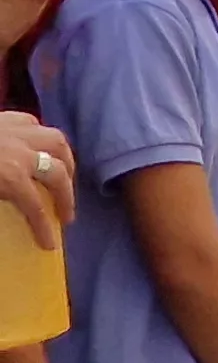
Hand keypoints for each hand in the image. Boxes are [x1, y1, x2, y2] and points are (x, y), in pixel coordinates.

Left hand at [0, 111, 73, 246]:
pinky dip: (41, 136)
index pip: (35, 208)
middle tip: (66, 215)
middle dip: (66, 197)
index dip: (43, 228)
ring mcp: (16, 131)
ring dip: (66, 161)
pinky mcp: (6, 117)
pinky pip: (33, 124)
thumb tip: (2, 224)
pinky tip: (38, 145)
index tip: (49, 245)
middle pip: (57, 174)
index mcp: (10, 177)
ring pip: (56, 142)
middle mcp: (22, 153)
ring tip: (66, 175)